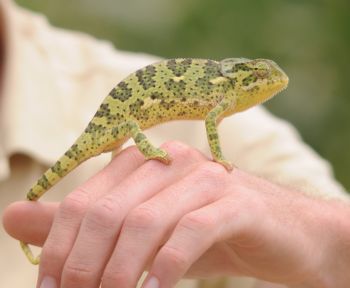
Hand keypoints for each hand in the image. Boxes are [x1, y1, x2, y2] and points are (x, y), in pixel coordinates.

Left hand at [3, 141, 349, 287]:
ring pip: (146, 221)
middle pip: (109, 212)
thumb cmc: (204, 234)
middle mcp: (170, 161)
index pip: (83, 202)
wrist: (280, 232)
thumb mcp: (141, 234)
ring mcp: (205, 177)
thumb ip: (82, 225)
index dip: (58, 249)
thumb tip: (11, 216)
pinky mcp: (236, 200)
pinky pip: (191, 230)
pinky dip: (166, 266)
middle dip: (85, 266)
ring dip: (121, 272)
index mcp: (143, 162)